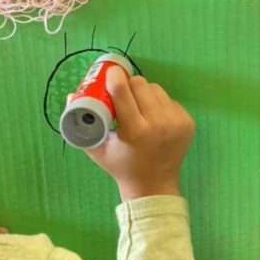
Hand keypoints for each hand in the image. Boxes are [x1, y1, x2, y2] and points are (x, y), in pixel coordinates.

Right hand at [85, 67, 195, 201]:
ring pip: (156, 88)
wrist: (153, 186)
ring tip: (138, 107)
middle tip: (123, 95)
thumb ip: (82, 124)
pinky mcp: (187, 122)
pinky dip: (158, 103)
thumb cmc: (121, 167)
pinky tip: (153, 117)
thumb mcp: (97, 149)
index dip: (114, 77)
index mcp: (135, 131)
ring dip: (144, 93)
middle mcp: (159, 124)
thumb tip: (72, 94)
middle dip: (129, 86)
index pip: (123, 91)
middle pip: (140, 84)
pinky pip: (169, 99)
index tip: (110, 73)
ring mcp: (176, 123)